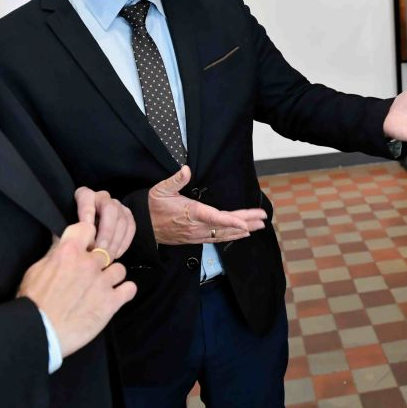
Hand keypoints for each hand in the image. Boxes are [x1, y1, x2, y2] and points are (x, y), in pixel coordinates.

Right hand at [18, 223, 135, 357]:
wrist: (38, 332)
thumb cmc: (32, 302)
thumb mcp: (36, 270)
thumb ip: (54, 253)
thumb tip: (61, 239)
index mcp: (69, 252)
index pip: (87, 228)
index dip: (86, 237)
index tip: (83, 247)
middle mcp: (89, 263)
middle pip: (105, 252)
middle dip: (97, 262)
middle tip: (88, 275)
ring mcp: (103, 282)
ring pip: (119, 269)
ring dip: (111, 277)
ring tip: (101, 288)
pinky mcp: (112, 302)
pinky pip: (130, 289)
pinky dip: (124, 292)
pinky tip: (115, 297)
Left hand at [74, 187, 135, 260]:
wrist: (85, 240)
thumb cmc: (72, 237)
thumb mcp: (66, 234)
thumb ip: (68, 235)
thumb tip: (72, 242)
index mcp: (84, 196)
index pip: (87, 197)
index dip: (87, 211)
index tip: (86, 227)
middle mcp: (102, 197)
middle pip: (110, 209)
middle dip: (106, 231)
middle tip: (100, 249)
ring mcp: (117, 205)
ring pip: (122, 219)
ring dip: (116, 240)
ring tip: (107, 256)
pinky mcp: (127, 215)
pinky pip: (130, 226)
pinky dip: (124, 242)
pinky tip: (116, 254)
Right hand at [147, 166, 267, 244]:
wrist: (143, 226)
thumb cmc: (152, 206)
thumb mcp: (161, 189)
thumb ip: (175, 180)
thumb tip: (186, 169)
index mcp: (191, 213)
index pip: (214, 218)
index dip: (231, 221)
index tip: (246, 223)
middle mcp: (196, 226)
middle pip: (225, 226)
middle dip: (246, 223)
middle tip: (263, 219)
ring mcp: (196, 234)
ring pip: (223, 234)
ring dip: (242, 230)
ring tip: (259, 226)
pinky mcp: (195, 238)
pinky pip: (216, 238)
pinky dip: (231, 236)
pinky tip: (241, 234)